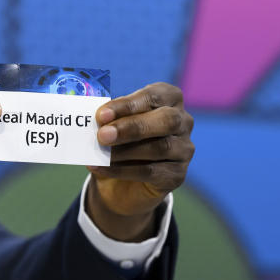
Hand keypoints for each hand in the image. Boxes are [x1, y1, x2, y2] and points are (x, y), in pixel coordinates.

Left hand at [86, 83, 193, 238]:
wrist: (123, 182)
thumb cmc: (119, 142)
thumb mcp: (113, 125)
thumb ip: (109, 119)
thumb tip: (95, 119)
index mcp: (169, 99)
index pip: (153, 97)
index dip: (127, 105)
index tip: (101, 114)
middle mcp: (183, 121)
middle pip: (165, 120)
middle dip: (132, 127)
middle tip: (103, 135)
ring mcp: (184, 149)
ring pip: (159, 148)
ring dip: (124, 151)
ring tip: (99, 154)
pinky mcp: (177, 175)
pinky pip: (150, 172)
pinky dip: (121, 170)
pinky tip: (100, 168)